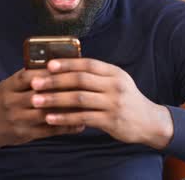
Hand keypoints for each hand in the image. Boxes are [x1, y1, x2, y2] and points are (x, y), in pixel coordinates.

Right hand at [0, 68, 84, 151]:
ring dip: (66, 110)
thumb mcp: (9, 85)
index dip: (47, 72)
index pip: (28, 76)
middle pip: (38, 95)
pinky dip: (65, 127)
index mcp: (8, 86)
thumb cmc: (4, 101)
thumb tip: (54, 64)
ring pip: (45, 113)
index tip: (66, 69)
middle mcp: (11, 102)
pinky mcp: (25, 134)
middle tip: (82, 87)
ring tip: (84, 106)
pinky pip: (48, 131)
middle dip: (61, 90)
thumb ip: (27, 77)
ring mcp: (18, 119)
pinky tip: (79, 124)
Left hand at [30, 59, 173, 149]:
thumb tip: (66, 67)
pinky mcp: (111, 121)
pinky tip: (50, 118)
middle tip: (34, 83)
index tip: (47, 65)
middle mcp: (114, 85)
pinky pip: (83, 118)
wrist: (149, 122)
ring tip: (37, 101)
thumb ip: (96, 75)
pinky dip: (64, 118)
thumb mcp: (116, 82)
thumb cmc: (126, 100)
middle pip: (80, 80)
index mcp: (114, 72)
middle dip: (54, 81)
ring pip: (79, 98)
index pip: (87, 64)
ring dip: (55, 99)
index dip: (67, 63)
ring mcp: (113, 103)